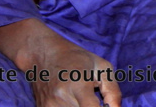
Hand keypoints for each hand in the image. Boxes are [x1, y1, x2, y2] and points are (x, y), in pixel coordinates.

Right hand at [0, 18, 121, 106]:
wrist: (43, 54)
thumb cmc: (76, 58)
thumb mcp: (102, 67)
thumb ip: (113, 91)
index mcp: (78, 85)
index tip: (107, 105)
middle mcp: (61, 98)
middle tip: (95, 99)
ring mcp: (49, 106)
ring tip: (83, 97)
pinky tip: (74, 100)